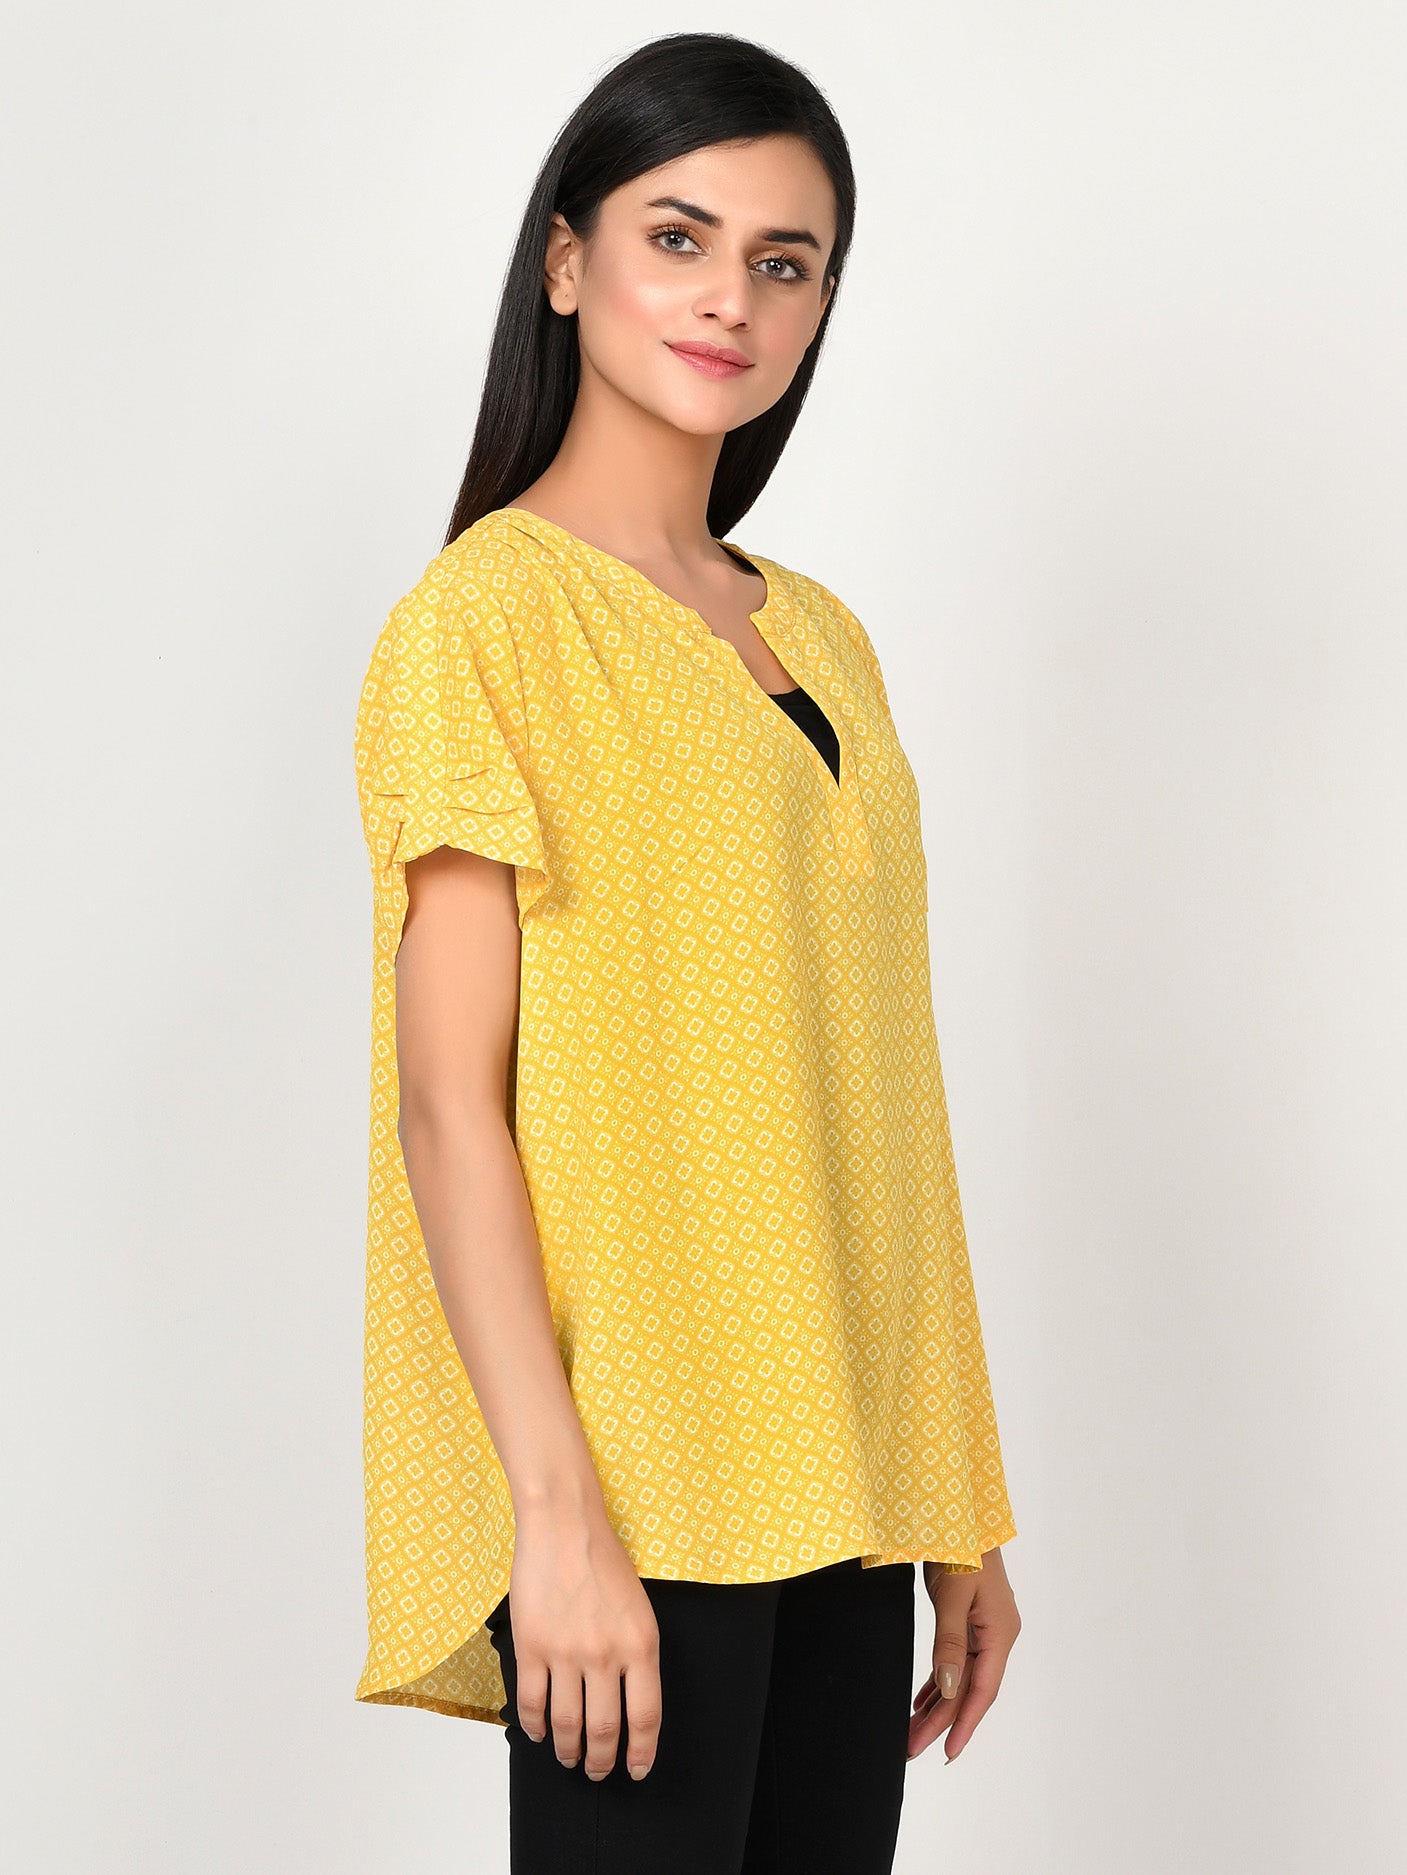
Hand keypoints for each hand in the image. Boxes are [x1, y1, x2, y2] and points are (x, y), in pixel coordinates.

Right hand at [507, 1498, 661, 1780]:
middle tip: (597, 1770)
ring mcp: (566, 1653)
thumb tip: (628, 1700)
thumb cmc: (603, 1560)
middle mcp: (605, 1654)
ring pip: (567, 1725)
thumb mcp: (639, 1608)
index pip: (646, 1717)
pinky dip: (534, 1727)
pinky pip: (531, 1703)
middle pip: (605, 1730)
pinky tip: (538, 1732)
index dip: (642, 1752)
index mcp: (641, 1645)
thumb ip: (635, 1654)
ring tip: (569, 1756)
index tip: (638, 1768)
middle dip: (601, 1760)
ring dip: (568, 1750)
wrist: (565, 1525)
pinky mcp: (532, 1647)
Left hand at [908, 1545, 1020, 1762]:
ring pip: (961, 1676)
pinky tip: (923, 1700)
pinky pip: (956, 1660)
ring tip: (913, 1732)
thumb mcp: (951, 1595)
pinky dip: (940, 1680)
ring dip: (938, 1704)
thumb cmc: (960, 1547)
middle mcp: (997, 1635)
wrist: (962, 1513)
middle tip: (912, 1747)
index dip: (963, 1724)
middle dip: (941, 1720)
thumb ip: (949, 1643)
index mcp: (1000, 1633)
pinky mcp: (972, 1619)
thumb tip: (948, 1690)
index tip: (947, 1753)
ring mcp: (985, 1627)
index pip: (982, 1691)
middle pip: (969, 1688)